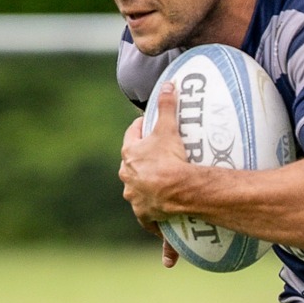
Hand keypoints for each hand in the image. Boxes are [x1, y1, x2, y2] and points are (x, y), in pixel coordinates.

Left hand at [119, 82, 194, 230]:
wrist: (176, 191)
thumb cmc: (169, 158)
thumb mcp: (168, 128)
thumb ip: (167, 106)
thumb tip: (168, 84)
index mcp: (130, 154)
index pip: (133, 135)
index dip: (142, 128)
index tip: (151, 124)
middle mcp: (127, 176)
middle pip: (132, 163)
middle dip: (142, 159)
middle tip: (160, 155)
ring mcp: (134, 196)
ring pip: (136, 189)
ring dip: (144, 187)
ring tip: (160, 185)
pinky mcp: (144, 214)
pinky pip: (147, 217)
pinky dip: (151, 218)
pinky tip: (157, 218)